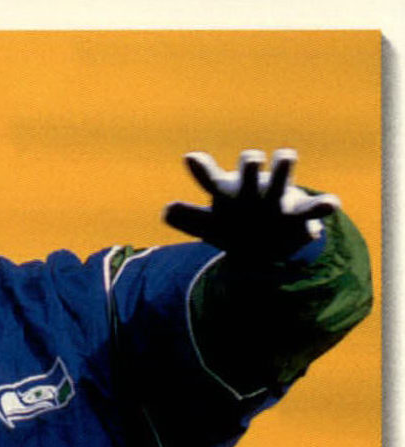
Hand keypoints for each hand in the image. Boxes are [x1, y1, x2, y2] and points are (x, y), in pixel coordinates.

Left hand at [163, 149, 340, 260]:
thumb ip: (188, 218)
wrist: (270, 241)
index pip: (210, 178)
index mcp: (228, 191)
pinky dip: (323, 206)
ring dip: (284, 166)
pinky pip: (314, 209)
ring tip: (286, 155)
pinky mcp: (300, 213)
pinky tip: (330, 204)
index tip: (190, 158)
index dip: (201, 169)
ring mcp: (277, 197)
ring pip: (282, 178)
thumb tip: (165, 212)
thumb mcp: (210, 225)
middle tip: (250, 159)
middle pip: (249, 170)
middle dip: (249, 164)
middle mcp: (253, 188)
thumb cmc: (235, 224)